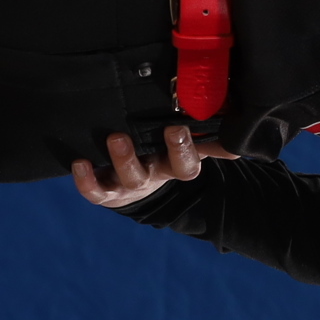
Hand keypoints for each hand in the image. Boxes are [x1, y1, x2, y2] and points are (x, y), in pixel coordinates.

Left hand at [69, 124, 230, 207]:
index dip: (183, 150)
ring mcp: (127, 185)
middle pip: (153, 172)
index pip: (186, 165)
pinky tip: (80, 163)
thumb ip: (209, 139)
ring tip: (115, 138)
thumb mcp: (186, 148)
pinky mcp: (105, 191)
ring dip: (121, 159)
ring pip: (126, 178)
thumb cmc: (163, 154)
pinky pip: (95, 191)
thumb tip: (239, 131)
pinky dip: (86, 180)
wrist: (138, 185)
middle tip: (149, 131)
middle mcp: (152, 176)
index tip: (177, 127)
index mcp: (173, 166)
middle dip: (152, 153)